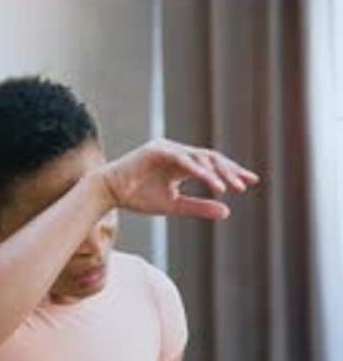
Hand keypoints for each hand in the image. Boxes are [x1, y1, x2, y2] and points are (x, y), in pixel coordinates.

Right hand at [101, 138, 258, 219]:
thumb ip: (199, 207)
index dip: (232, 173)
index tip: (250, 183)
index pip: (213, 166)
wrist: (109, 193)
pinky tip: (210, 181)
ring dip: (215, 173)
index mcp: (182, 164)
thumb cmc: (138, 198)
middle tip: (246, 185)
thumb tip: (227, 211)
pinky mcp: (156, 150)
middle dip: (230, 171)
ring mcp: (167, 149)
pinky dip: (196, 170)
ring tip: (229, 188)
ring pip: (199, 158)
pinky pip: (182, 159)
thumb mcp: (174, 206)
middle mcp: (178, 153)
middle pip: (211, 158)